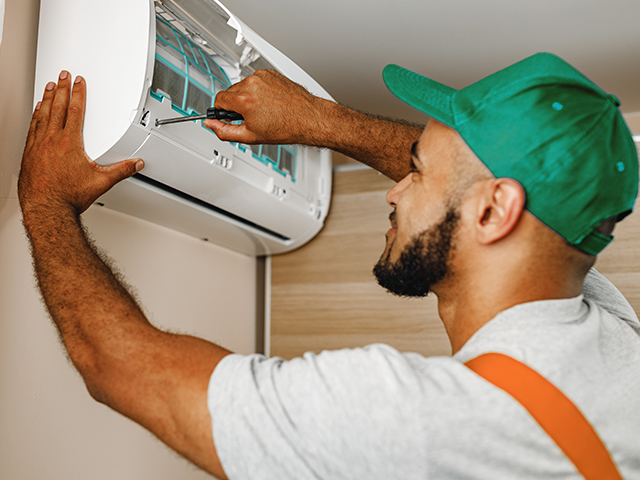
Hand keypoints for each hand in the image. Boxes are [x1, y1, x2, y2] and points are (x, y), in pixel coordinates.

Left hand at [18, 71, 143, 217]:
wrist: (47, 209)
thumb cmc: (68, 197)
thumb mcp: (101, 182)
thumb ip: (121, 171)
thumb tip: (135, 164)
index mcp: (70, 144)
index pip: (75, 112)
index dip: (78, 94)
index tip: (79, 83)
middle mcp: (52, 141)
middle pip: (58, 108)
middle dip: (62, 89)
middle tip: (63, 76)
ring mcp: (38, 146)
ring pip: (42, 115)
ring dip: (47, 99)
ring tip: (49, 87)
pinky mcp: (29, 153)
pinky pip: (32, 128)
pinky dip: (35, 116)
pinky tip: (36, 111)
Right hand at [204, 69, 333, 144]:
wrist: (309, 118)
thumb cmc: (286, 127)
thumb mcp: (250, 136)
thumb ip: (225, 131)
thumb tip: (211, 126)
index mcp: (244, 99)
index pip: (219, 99)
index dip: (222, 111)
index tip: (227, 117)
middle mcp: (252, 84)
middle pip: (230, 92)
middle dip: (236, 105)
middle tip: (249, 118)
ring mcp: (262, 77)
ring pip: (243, 86)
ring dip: (247, 97)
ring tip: (263, 110)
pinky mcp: (271, 73)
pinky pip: (256, 81)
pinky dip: (259, 90)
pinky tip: (269, 102)